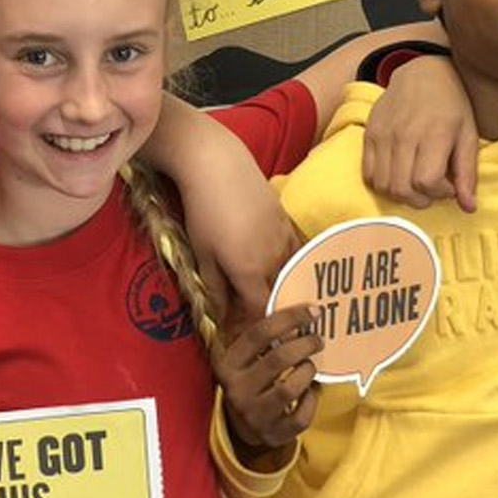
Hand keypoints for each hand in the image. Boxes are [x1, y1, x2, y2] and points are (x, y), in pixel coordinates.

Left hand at [183, 149, 295, 319]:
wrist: (219, 167)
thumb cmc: (203, 212)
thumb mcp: (203, 254)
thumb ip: (215, 289)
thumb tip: (222, 317)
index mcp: (249, 272)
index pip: (261, 312)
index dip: (256, 325)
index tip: (248, 331)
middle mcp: (273, 260)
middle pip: (278, 296)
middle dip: (268, 308)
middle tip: (255, 313)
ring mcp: (284, 240)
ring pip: (289, 275)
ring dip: (280, 286)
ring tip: (267, 291)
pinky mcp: (288, 224)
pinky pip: (295, 254)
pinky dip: (288, 265)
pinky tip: (279, 267)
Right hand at [213, 306, 321, 470]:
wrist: (242, 425)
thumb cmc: (252, 380)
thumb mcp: (247, 358)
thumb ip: (265, 336)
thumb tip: (301, 307)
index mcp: (229, 363)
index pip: (259, 333)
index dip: (290, 318)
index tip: (314, 311)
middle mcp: (237, 388)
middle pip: (278, 359)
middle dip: (305, 345)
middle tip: (317, 340)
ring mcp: (253, 413)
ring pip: (290, 388)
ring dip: (307, 372)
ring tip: (310, 366)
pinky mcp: (272, 433)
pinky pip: (301, 416)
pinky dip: (312, 401)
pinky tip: (311, 392)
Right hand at [363, 55, 478, 211]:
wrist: (422, 72)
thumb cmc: (452, 104)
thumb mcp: (468, 135)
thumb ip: (467, 173)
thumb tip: (468, 208)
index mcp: (434, 133)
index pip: (427, 182)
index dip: (440, 194)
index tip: (449, 186)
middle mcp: (404, 135)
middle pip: (403, 190)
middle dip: (421, 200)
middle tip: (433, 189)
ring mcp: (383, 135)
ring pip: (384, 186)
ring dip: (401, 194)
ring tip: (416, 183)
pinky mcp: (369, 134)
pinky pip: (368, 175)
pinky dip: (383, 184)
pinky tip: (399, 175)